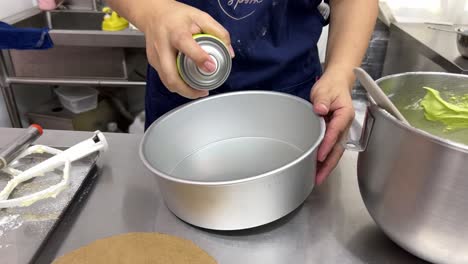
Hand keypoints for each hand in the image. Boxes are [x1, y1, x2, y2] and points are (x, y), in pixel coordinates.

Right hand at [141, 1, 233, 98]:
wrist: (153, 14)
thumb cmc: (176, 16)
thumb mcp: (201, 17)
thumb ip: (218, 32)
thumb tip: (229, 52)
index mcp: (176, 32)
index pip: (186, 46)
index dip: (199, 58)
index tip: (211, 67)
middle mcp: (162, 46)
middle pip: (171, 76)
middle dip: (188, 90)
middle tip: (203, 91)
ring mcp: (155, 56)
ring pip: (167, 82)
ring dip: (183, 91)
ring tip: (197, 91)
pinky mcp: (153, 62)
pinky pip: (165, 78)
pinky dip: (177, 84)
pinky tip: (187, 83)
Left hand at [310, 70, 354, 184]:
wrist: (336, 83)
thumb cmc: (331, 86)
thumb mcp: (324, 90)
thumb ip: (322, 100)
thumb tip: (321, 110)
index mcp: (345, 114)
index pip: (336, 132)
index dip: (328, 144)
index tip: (320, 155)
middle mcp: (344, 125)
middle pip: (338, 148)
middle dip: (329, 164)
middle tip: (319, 178)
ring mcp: (340, 130)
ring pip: (335, 151)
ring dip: (327, 165)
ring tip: (316, 178)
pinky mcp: (334, 133)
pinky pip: (330, 148)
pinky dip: (324, 159)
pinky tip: (316, 167)